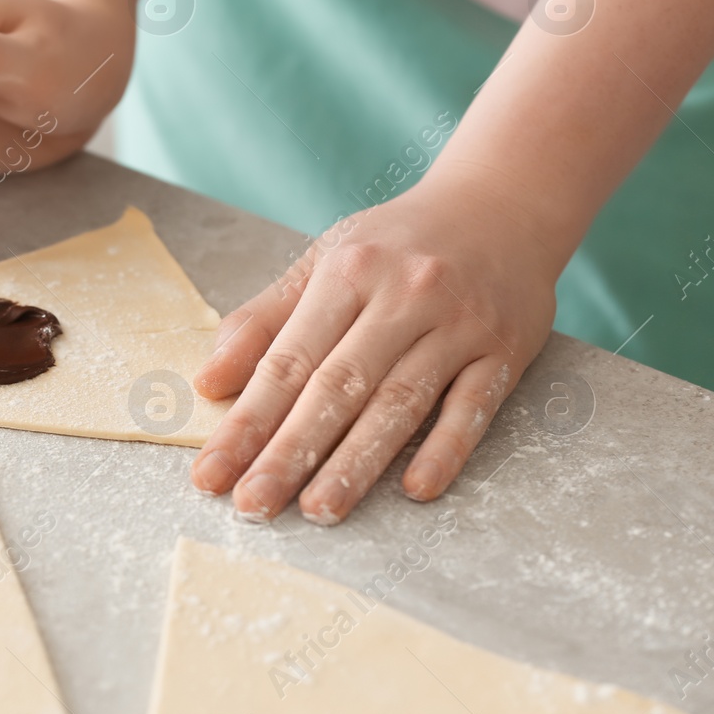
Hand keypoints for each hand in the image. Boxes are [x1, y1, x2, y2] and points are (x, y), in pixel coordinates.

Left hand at [190, 166, 561, 523]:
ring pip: (400, 403)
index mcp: (347, 273)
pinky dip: (445, 449)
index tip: (212, 472)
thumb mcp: (325, 260)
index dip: (246, 421)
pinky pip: (473, 406)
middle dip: (289, 452)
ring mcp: (458, 324)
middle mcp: (402, 296)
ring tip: (318, 510)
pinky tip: (416, 489)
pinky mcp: (505, 349)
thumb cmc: (398, 242)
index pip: (287, 361)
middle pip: (337, 388)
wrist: (503, 203)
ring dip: (357, 463)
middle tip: (253, 506)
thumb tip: (208, 381)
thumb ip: (265, 319)